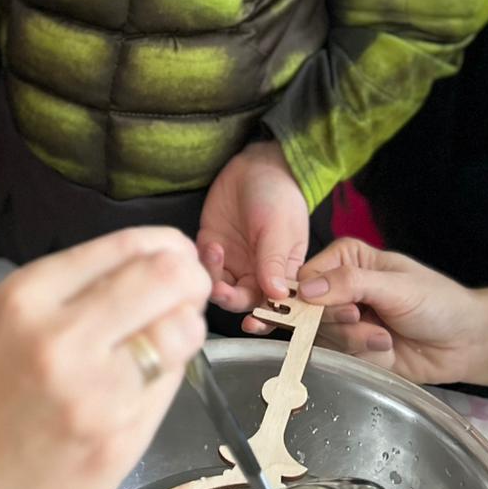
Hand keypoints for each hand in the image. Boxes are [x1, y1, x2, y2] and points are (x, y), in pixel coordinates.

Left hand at [198, 139, 309, 313]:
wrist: (256, 165)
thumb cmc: (278, 195)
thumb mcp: (280, 228)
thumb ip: (275, 262)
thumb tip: (277, 296)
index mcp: (283, 273)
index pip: (276, 306)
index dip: (266, 319)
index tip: (254, 323)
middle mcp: (258, 273)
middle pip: (243, 302)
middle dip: (231, 300)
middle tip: (221, 290)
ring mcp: (233, 262)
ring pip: (220, 288)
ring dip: (214, 280)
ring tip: (216, 253)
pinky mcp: (212, 248)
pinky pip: (203, 268)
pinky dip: (203, 263)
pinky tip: (210, 245)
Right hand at [297, 238, 487, 388]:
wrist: (466, 343)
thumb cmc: (436, 302)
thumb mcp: (395, 287)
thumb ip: (350, 284)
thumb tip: (305, 290)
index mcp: (349, 260)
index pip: (307, 276)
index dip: (306, 296)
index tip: (318, 308)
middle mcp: (341, 288)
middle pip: (309, 310)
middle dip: (338, 321)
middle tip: (360, 319)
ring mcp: (347, 321)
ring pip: (324, 336)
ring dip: (355, 341)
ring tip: (386, 339)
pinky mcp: (355, 350)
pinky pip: (342, 357)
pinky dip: (365, 357)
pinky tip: (389, 351)